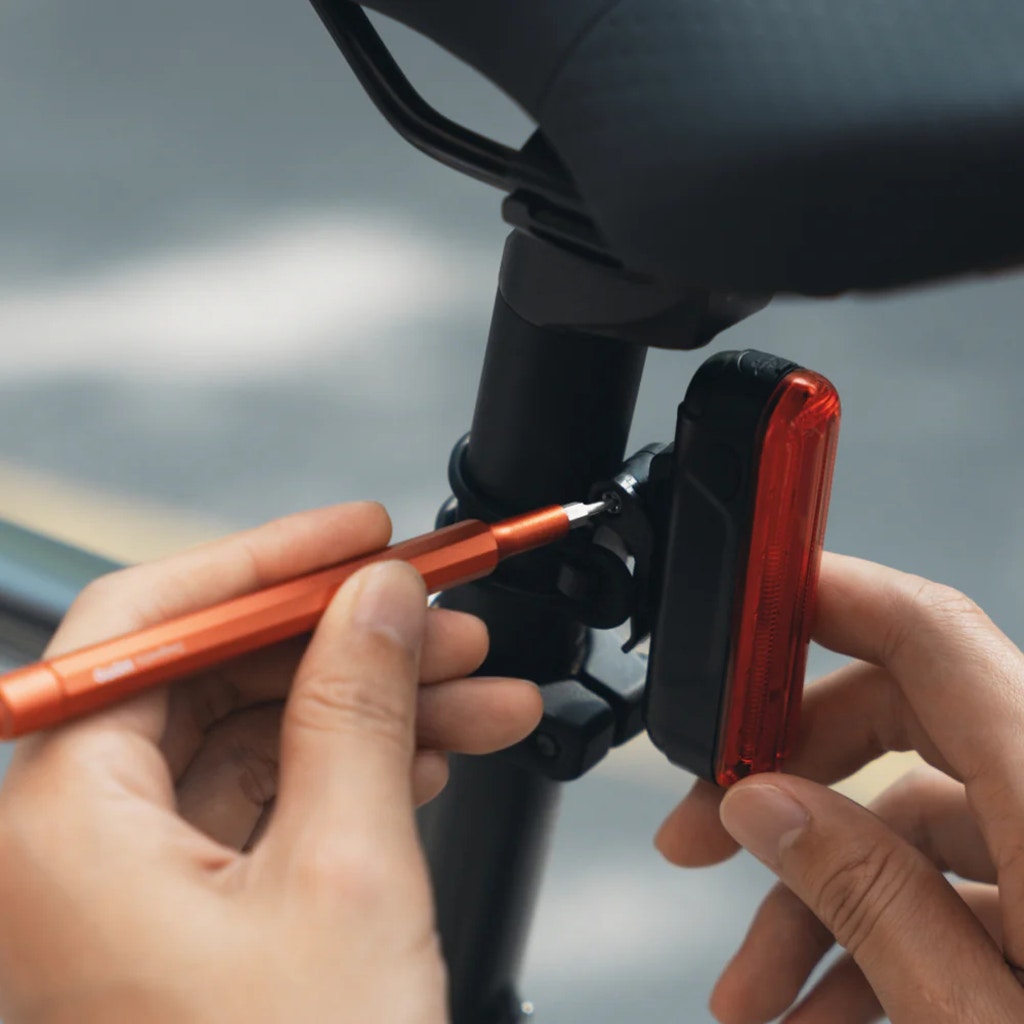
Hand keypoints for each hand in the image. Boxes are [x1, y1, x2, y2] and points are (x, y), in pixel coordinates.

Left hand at [0, 502, 541, 1023]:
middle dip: (347, 637)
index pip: (151, 624)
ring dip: (375, 703)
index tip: (361, 533)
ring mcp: (131, 889)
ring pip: (258, 738)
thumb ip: (360, 705)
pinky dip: (358, 769)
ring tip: (481, 684)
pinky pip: (274, 802)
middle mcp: (73, 848)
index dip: (268, 560)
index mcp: (61, 826)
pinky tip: (437, 748)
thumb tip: (382, 596)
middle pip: (216, 677)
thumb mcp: (350, 874)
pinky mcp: (190, 919)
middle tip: (446, 612)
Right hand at [655, 552, 1023, 1022]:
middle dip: (785, 771)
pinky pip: (952, 878)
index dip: (827, 596)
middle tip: (700, 830)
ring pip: (911, 812)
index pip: (928, 634)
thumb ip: (870, 898)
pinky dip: (875, 929)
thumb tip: (763, 806)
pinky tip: (821, 1010)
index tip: (744, 611)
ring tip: (753, 991)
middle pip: (898, 714)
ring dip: (817, 886)